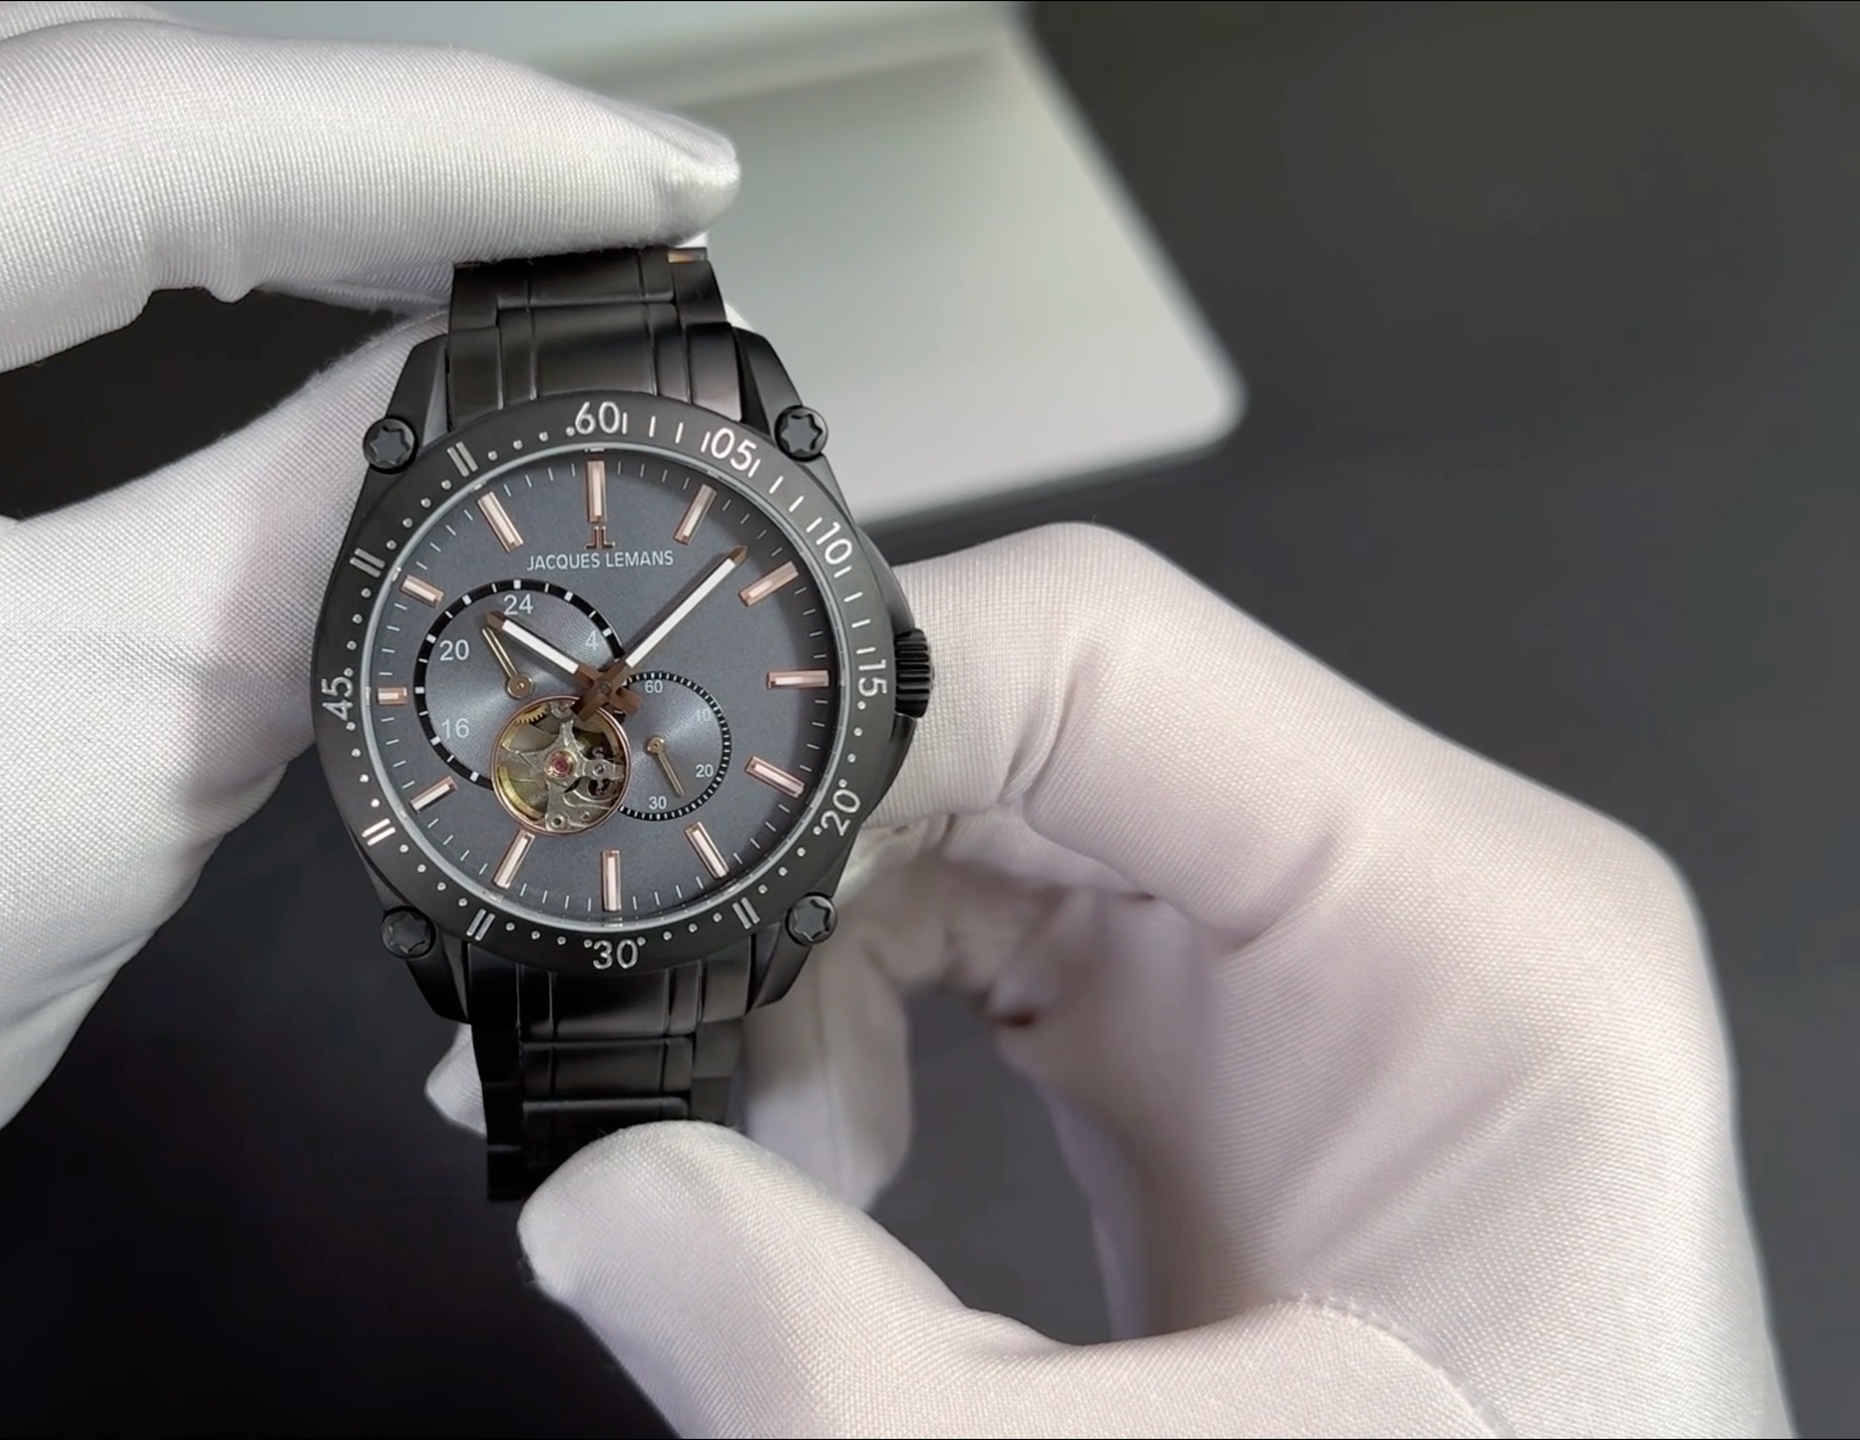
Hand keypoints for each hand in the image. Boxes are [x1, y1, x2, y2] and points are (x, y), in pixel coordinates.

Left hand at [0, 4, 733, 1434]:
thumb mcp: (62, 775)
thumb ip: (300, 532)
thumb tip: (498, 367)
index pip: (83, 134)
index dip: (410, 141)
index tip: (630, 178)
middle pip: (14, 88)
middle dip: (336, 150)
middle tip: (585, 205)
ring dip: (220, 178)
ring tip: (454, 226)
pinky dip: (86, 234)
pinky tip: (242, 254)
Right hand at [430, 524, 1787, 1434]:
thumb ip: (835, 1361)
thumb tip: (593, 1199)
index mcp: (1467, 937)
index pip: (1107, 650)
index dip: (847, 706)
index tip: (665, 828)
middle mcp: (1400, 900)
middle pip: (1020, 718)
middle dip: (799, 861)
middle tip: (661, 1022)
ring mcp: (1306, 960)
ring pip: (979, 817)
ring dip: (808, 954)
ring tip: (755, 1152)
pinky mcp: (1222, 1039)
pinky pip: (996, 927)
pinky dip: (854, 1014)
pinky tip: (819, 1158)